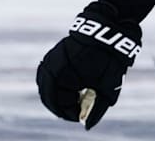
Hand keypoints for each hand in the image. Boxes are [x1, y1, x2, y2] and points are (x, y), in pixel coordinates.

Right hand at [36, 1, 141, 129]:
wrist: (110, 29)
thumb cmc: (111, 59)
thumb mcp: (108, 87)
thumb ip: (97, 108)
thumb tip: (86, 125)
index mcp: (66, 75)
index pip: (59, 104)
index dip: (69, 114)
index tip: (80, 116)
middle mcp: (55, 66)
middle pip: (47, 95)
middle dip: (59, 106)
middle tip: (73, 110)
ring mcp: (53, 57)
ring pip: (44, 82)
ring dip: (53, 95)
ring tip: (68, 100)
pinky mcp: (55, 52)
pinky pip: (46, 71)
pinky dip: (51, 82)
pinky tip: (63, 86)